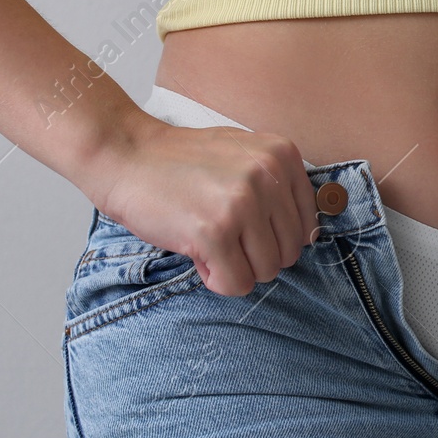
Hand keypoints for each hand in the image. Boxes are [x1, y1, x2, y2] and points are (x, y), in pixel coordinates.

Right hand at [83, 113, 320, 296]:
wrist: (126, 154)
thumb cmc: (182, 162)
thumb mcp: (244, 154)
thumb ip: (279, 186)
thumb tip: (311, 236)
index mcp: (283, 155)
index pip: (308, 225)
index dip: (275, 237)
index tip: (246, 227)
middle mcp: (269, 176)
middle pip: (290, 252)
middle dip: (255, 255)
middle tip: (222, 236)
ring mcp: (242, 203)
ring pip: (266, 272)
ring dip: (236, 268)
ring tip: (208, 241)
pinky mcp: (213, 231)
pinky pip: (236, 283)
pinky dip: (216, 279)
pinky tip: (197, 253)